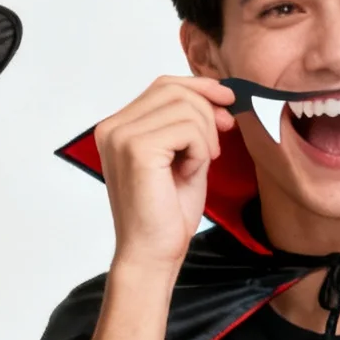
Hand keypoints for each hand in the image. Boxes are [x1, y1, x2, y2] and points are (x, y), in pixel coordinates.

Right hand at [93, 76, 234, 271]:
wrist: (153, 253)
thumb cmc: (166, 213)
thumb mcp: (183, 155)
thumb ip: (192, 123)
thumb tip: (219, 95)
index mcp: (118, 127)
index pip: (163, 85)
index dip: (199, 88)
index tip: (227, 102)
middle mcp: (112, 127)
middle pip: (173, 89)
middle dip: (207, 110)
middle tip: (218, 143)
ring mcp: (121, 137)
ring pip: (185, 107)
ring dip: (205, 135)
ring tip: (199, 165)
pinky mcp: (137, 149)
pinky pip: (187, 128)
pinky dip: (200, 149)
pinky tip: (191, 172)